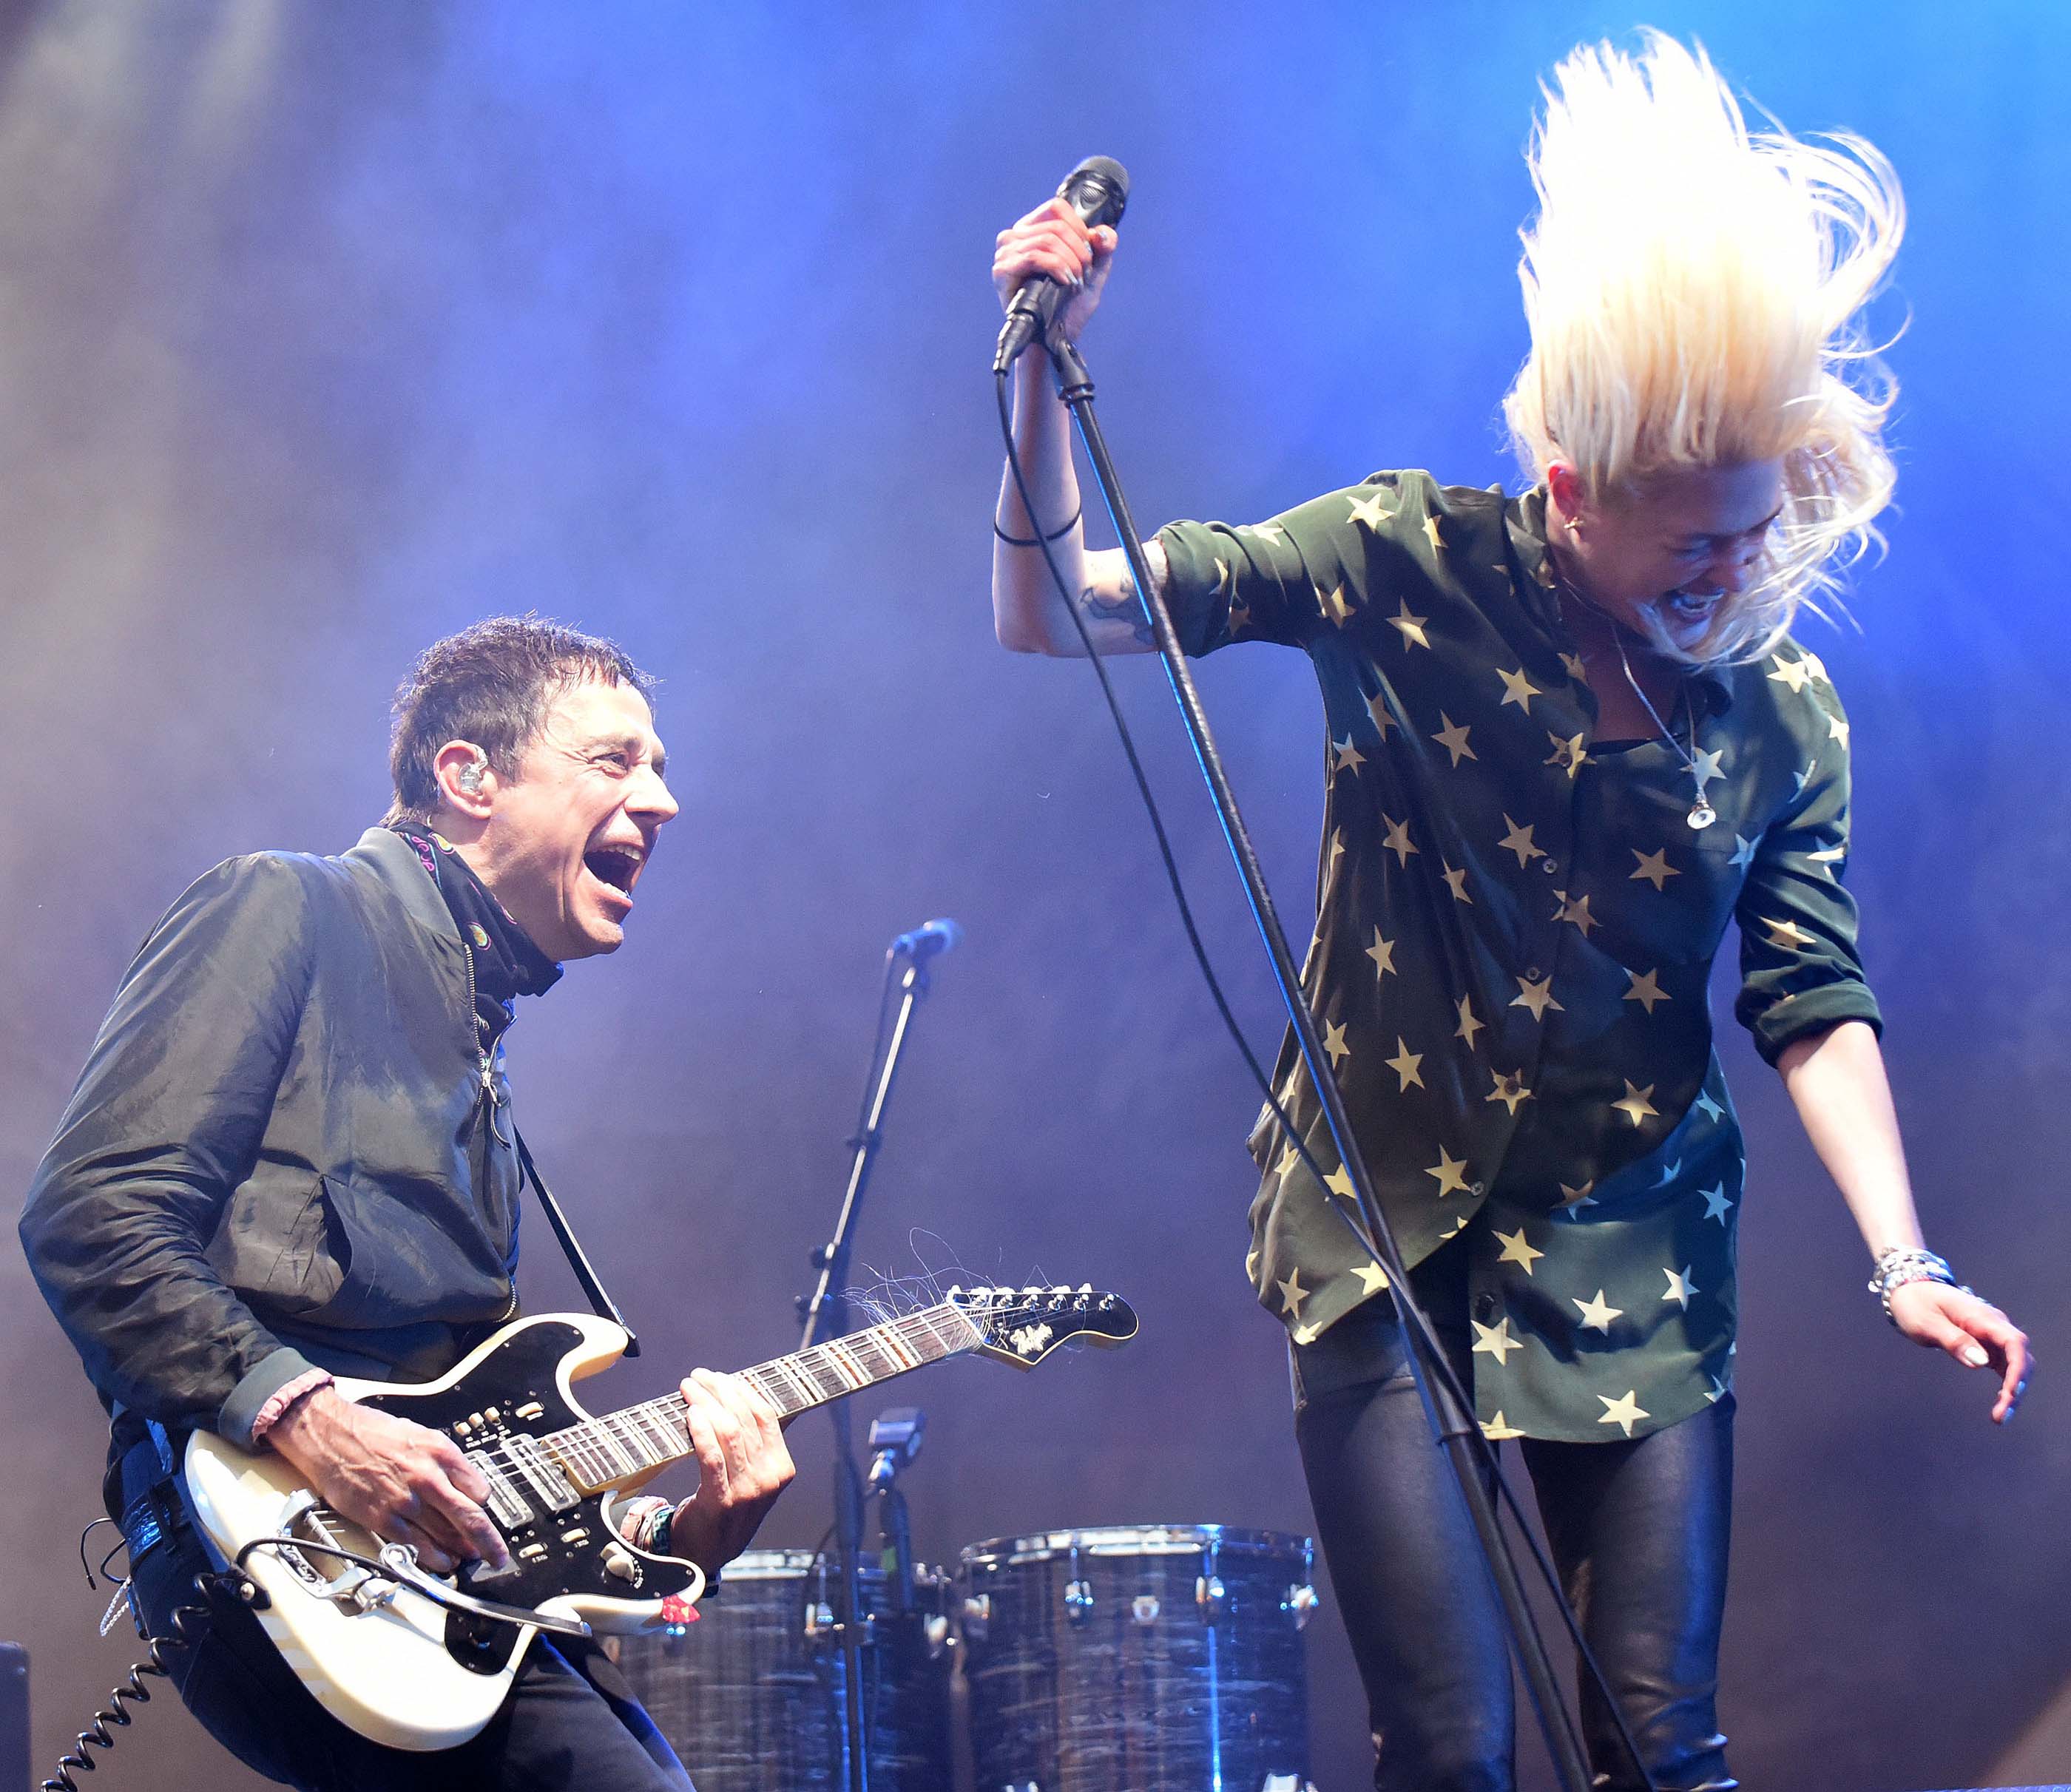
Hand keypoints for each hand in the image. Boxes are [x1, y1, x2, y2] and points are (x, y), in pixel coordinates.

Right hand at [268, 1385, 509, 1572]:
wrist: (334, 1437)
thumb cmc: (375, 1434)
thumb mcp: (422, 1435)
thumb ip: (445, 1461)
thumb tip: (463, 1485)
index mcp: (441, 1452)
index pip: (479, 1489)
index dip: (484, 1505)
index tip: (485, 1513)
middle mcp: (427, 1477)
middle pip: (468, 1517)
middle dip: (488, 1541)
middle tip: (498, 1555)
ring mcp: (405, 1500)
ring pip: (443, 1535)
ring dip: (461, 1551)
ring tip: (471, 1559)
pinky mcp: (382, 1517)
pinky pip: (414, 1544)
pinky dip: (432, 1557)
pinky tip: (444, 1563)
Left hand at [662, 1369, 794, 1574]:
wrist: (708, 1554)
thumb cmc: (728, 1508)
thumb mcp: (754, 1478)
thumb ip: (754, 1445)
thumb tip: (742, 1398)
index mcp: (782, 1468)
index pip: (766, 1416)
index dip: (742, 1390)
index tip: (720, 1376)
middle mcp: (769, 1478)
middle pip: (744, 1419)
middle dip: (719, 1390)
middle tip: (698, 1376)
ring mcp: (747, 1490)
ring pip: (727, 1431)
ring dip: (705, 1402)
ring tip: (688, 1388)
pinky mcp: (721, 1499)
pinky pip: (711, 1456)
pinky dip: (700, 1430)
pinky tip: (690, 1414)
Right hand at [993, 197, 1118, 346]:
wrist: (1055, 338)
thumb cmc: (1068, 306)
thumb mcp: (1093, 272)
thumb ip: (1103, 248)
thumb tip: (1104, 233)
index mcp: (1032, 230)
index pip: (1056, 208)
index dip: (1079, 227)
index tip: (1088, 253)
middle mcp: (1014, 237)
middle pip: (1056, 226)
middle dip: (1079, 251)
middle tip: (1083, 275)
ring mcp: (1006, 253)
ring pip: (1047, 240)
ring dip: (1070, 262)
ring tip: (1074, 282)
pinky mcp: (1002, 270)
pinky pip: (1034, 256)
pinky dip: (1056, 268)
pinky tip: (1064, 282)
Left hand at [1887, 1280, 2032, 1422]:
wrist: (1910, 1289)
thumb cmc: (1915, 1304)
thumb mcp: (1925, 1322)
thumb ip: (1953, 1340)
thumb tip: (1980, 1363)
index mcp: (1980, 1316)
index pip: (2013, 1342)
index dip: (2017, 1369)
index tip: (2011, 1392)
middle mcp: (1993, 1325)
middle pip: (2020, 1357)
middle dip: (2017, 1386)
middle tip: (2002, 1414)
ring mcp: (1992, 1334)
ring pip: (2016, 1364)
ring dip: (2013, 1390)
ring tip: (2001, 1417)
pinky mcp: (1987, 1344)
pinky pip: (2005, 1365)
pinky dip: (2006, 1384)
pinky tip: (2001, 1403)